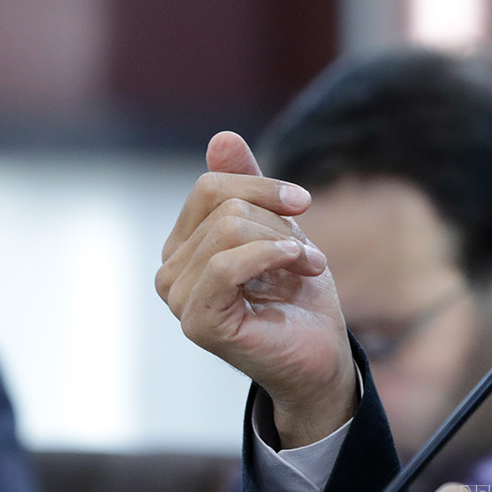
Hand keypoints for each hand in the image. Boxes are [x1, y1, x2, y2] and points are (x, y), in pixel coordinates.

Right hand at [155, 131, 356, 448]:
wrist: (321, 355)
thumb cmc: (297, 296)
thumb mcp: (277, 227)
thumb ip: (248, 185)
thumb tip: (222, 136)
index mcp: (182, 247)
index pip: (210, 186)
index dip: (262, 187)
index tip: (302, 203)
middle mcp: (169, 272)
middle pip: (223, 206)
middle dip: (278, 222)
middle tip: (308, 255)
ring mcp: (179, 300)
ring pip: (228, 229)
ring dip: (284, 242)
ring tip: (309, 266)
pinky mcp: (198, 323)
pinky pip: (227, 264)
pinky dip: (273, 256)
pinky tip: (300, 265)